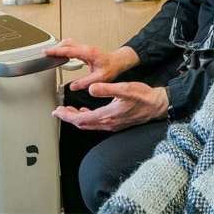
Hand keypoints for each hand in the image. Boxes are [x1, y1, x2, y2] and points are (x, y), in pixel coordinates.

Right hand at [45, 38, 138, 90]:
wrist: (118, 61)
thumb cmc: (112, 67)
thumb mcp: (100, 77)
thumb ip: (85, 82)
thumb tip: (73, 86)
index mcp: (88, 53)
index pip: (69, 50)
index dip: (56, 51)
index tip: (47, 52)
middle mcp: (86, 49)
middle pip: (66, 44)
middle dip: (55, 47)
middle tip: (45, 53)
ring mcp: (85, 48)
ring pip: (69, 44)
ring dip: (59, 47)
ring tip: (50, 54)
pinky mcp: (85, 50)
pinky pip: (72, 47)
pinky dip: (64, 49)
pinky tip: (60, 55)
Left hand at [52, 82, 168, 131]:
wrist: (157, 105)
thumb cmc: (143, 97)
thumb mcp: (125, 89)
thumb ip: (107, 89)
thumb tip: (91, 89)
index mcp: (107, 115)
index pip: (81, 119)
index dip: (67, 116)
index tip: (57, 112)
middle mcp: (108, 123)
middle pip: (82, 124)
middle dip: (69, 118)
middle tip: (58, 112)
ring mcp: (112, 125)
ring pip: (89, 125)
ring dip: (77, 119)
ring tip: (69, 112)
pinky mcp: (116, 123)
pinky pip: (97, 124)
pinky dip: (87, 119)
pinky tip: (86, 112)